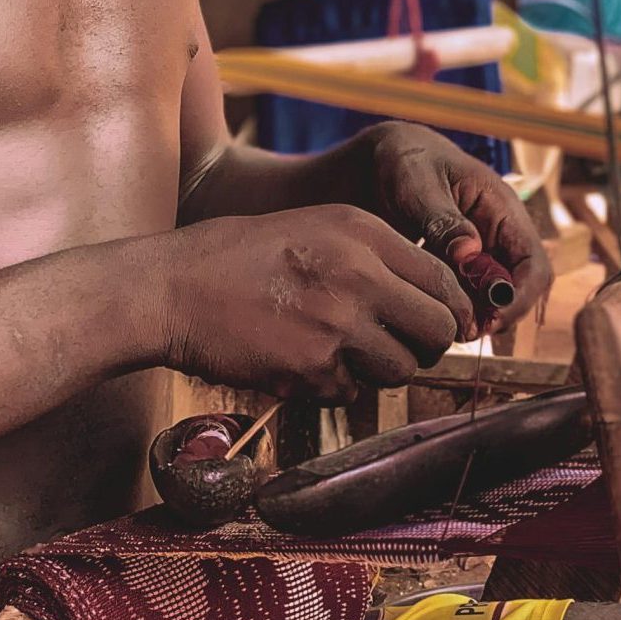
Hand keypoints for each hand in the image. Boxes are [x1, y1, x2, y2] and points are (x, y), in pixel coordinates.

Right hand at [147, 205, 475, 403]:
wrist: (172, 289)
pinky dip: (335, 385)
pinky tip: (301, 359)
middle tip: (400, 345)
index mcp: (361, 232)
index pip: (444, 281)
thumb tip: (430, 298)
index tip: (437, 324)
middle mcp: (357, 274)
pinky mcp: (311, 369)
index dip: (448, 310)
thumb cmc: (238, 256)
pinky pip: (352, 392)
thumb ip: (374, 256)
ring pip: (400, 369)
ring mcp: (336, 324)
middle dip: (425, 345)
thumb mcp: (314, 227)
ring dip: (378, 369)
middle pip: (438, 331)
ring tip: (339, 350)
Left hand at [356, 122, 552, 330]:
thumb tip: (469, 253)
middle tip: (460, 331)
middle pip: (519, 290)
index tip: (489, 319)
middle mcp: (500, 236)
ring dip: (474, 316)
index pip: (534, 265)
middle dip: (496, 315)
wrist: (383, 159)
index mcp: (503, 210)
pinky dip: (454, 309)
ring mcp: (481, 252)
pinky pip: (468, 296)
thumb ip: (442, 218)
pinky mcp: (459, 265)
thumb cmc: (406, 160)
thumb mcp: (418, 184)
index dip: (519, 298)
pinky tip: (429, 312)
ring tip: (442, 324)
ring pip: (493, 299)